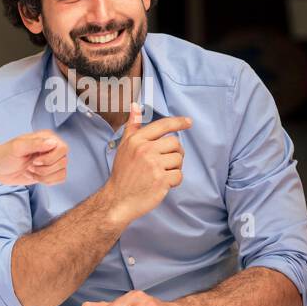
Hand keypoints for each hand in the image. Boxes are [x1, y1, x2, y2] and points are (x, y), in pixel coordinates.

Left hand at [0, 131, 67, 185]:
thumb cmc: (4, 154)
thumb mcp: (17, 147)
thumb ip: (34, 144)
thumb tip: (53, 143)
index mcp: (47, 137)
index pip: (62, 148)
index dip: (50, 158)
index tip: (34, 160)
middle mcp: (52, 148)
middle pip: (63, 162)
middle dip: (45, 169)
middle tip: (30, 166)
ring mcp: (52, 161)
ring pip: (61, 172)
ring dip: (44, 176)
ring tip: (30, 170)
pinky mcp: (50, 172)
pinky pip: (59, 179)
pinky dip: (46, 181)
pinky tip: (34, 175)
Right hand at [102, 102, 191, 223]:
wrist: (118, 199)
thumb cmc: (123, 173)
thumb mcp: (124, 146)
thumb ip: (132, 126)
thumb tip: (135, 106)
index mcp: (137, 140)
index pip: (163, 125)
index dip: (178, 122)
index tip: (188, 122)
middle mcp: (145, 150)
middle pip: (175, 143)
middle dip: (175, 152)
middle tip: (166, 162)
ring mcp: (154, 165)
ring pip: (179, 159)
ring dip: (175, 167)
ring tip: (162, 173)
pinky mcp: (161, 180)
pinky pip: (179, 175)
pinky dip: (174, 181)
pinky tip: (163, 183)